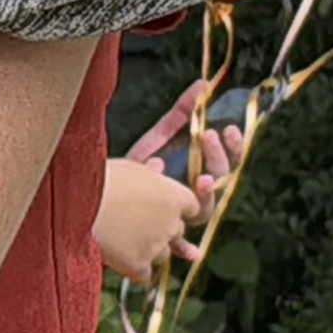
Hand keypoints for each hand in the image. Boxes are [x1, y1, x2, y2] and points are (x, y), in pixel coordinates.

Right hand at [95, 158, 204, 282]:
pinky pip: (144, 275)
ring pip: (162, 255)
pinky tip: (120, 261)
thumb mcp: (128, 167)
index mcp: (174, 196)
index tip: (163, 207)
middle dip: (161, 229)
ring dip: (148, 249)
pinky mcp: (138, 266)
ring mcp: (157, 247)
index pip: (192, 207)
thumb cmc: (100, 177)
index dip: (176, 207)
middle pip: (177, 232)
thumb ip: (148, 172)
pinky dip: (135, 269)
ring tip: (121, 240)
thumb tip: (159, 166)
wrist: (77, 201)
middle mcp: (172, 223)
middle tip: (138, 225)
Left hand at [120, 79, 250, 257]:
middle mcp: (194, 194)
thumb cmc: (135, 165)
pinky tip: (191, 249)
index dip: (233, 146)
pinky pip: (179, 244)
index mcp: (197, 171)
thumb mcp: (160, 136)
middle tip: (212, 136)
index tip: (229, 128)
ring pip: (206, 210)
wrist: (99, 191)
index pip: (228, 160)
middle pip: (222, 181)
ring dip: (210, 193)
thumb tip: (204, 84)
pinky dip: (187, 247)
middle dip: (221, 159)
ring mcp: (181, 215)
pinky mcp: (164, 234)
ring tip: (203, 177)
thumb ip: (182, 111)